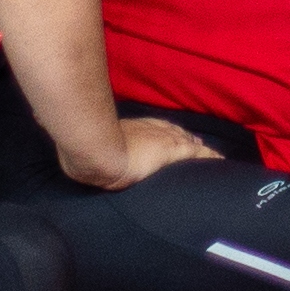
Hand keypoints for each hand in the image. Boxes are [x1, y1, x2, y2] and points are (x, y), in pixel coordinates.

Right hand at [72, 114, 218, 188]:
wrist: (96, 151)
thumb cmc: (88, 148)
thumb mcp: (89, 144)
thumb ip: (90, 144)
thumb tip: (71, 145)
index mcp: (132, 129)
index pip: (154, 128)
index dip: (166, 133)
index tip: (173, 137)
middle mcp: (150, 130)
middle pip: (173, 132)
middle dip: (183, 138)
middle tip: (195, 143)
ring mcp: (162, 141)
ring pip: (187, 143)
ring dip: (198, 149)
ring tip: (209, 155)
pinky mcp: (172, 152)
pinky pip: (196, 154)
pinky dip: (208, 156)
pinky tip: (219, 161)